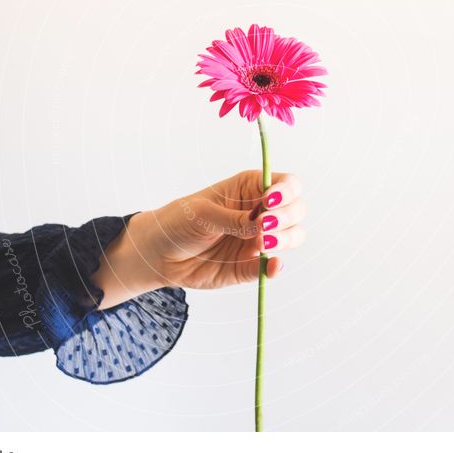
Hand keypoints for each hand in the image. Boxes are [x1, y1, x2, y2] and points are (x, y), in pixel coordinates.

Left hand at [92, 170, 305, 308]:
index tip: (272, 200)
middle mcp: (260, 213)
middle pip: (296, 210)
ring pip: (292, 237)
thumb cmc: (177, 221)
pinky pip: (272, 267)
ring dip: (285, 239)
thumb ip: (234, 220)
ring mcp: (258, 240)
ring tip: (261, 243)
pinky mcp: (250, 265)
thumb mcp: (203, 213)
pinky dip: (276, 267)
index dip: (287, 191)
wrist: (157, 253)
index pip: (286, 184)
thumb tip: (262, 228)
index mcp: (250, 189)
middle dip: (287, 216)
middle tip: (264, 224)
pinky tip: (272, 265)